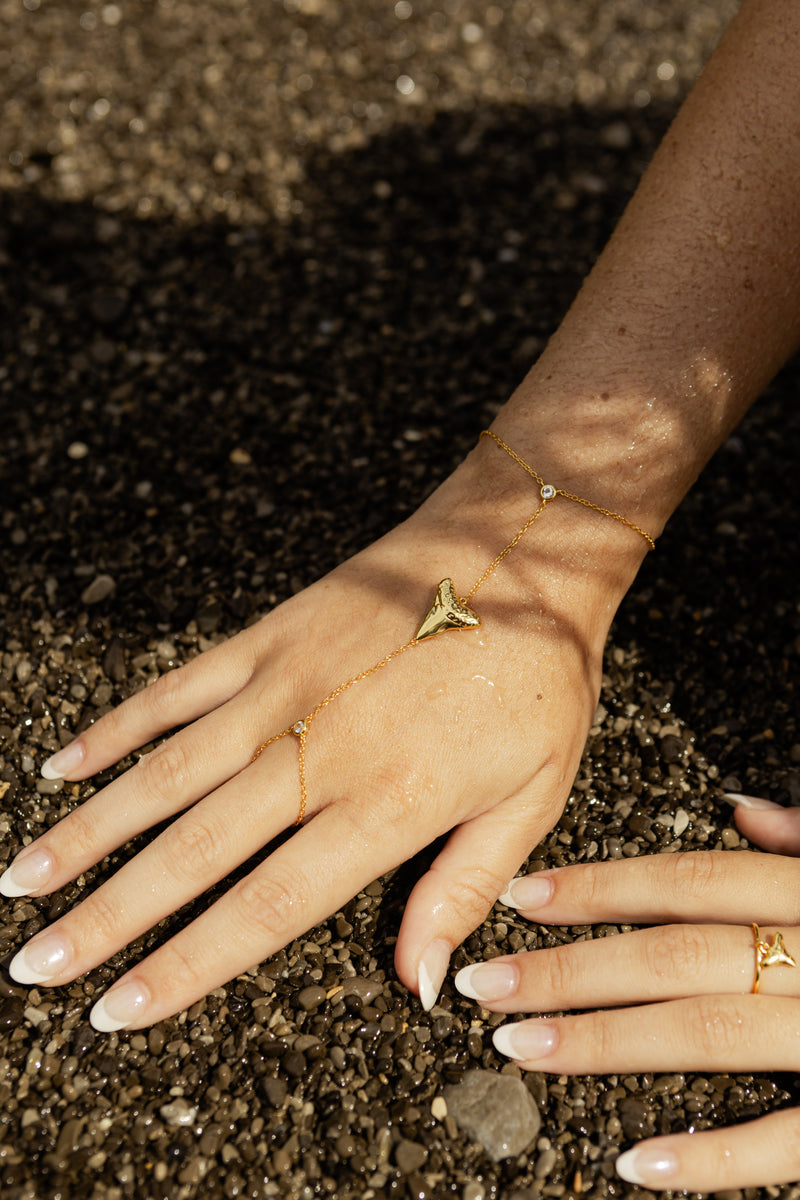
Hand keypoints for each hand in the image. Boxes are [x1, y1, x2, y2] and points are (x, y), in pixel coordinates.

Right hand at [1, 443, 628, 1029]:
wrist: (523, 553)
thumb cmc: (539, 679)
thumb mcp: (536, 795)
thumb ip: (465, 888)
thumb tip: (416, 984)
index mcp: (387, 804)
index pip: (266, 905)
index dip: (187, 965)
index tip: (120, 1010)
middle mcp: (319, 750)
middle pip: (194, 849)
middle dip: (108, 914)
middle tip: (36, 967)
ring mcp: (285, 687)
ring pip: (167, 771)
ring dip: (89, 829)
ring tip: (22, 880)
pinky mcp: (271, 636)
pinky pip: (179, 687)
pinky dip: (118, 726)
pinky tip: (64, 762)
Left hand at [454, 799, 799, 1193]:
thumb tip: (739, 806)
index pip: (694, 879)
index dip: (604, 887)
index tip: (525, 900)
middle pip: (679, 954)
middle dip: (574, 967)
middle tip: (488, 984)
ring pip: (712, 1033)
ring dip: (609, 1042)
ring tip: (523, 1048)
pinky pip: (793, 1144)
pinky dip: (716, 1157)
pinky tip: (636, 1166)